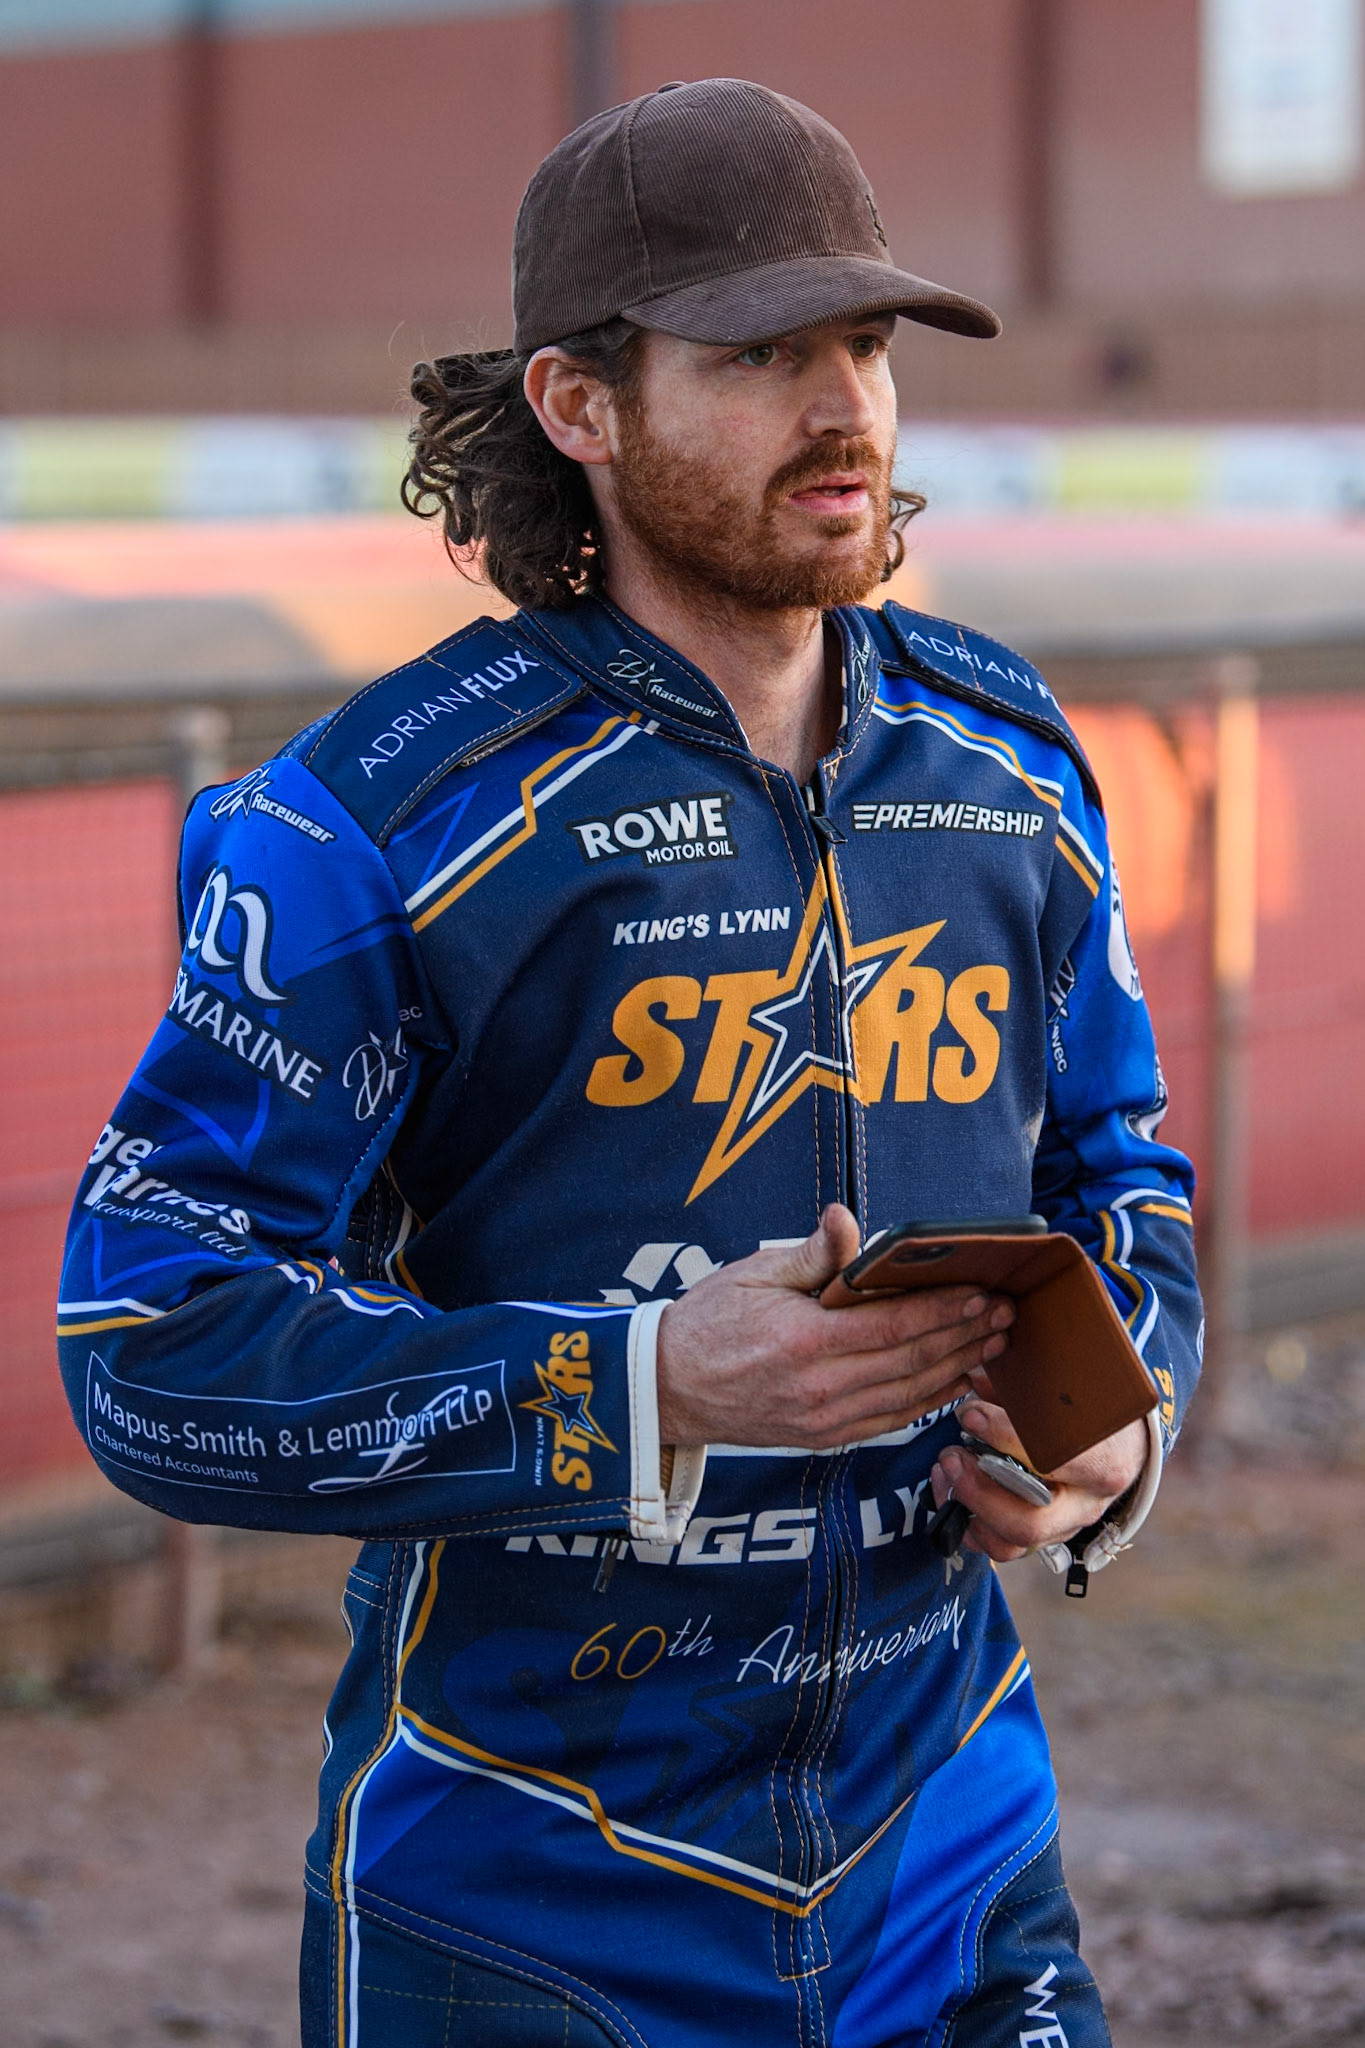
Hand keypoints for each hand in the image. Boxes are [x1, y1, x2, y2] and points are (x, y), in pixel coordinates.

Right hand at [656, 1204, 1013, 1449]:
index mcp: (804, 1342)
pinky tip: (956, 1381)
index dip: (944, 1310)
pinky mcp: (824, 1437)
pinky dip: (929, 1402)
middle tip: (1007, 1313)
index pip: (893, 1326)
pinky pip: (890, 1419)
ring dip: (958, 1369)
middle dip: (965, 1336)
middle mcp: (821, 1388)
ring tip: (994, 1344)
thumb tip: (846, 1220)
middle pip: (912, 1362)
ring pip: (910, 1396)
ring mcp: (825, 1419)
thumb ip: (811, 1253)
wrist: (666, 1389)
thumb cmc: (706, 1323)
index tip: (982, 1292)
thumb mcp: (753, 1272)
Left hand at [930, 1375, 1147, 1562]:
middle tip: (951, 1456)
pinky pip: (1000, 1548)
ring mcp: (1064, 1528)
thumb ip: (1025, 1386)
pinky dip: (968, 1525)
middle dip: (980, 1490)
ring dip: (968, 1508)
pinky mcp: (1042, 1540)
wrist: (1122, 1449)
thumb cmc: (1093, 1415)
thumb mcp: (1071, 1395)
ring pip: (1012, 1541)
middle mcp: (1085, 1506)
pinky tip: (950, 1491)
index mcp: (1104, 1464)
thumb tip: (975, 1373)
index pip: (1053, 1460)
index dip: (1005, 1439)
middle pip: (1030, 1521)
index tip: (971, 1415)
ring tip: (945, 1471)